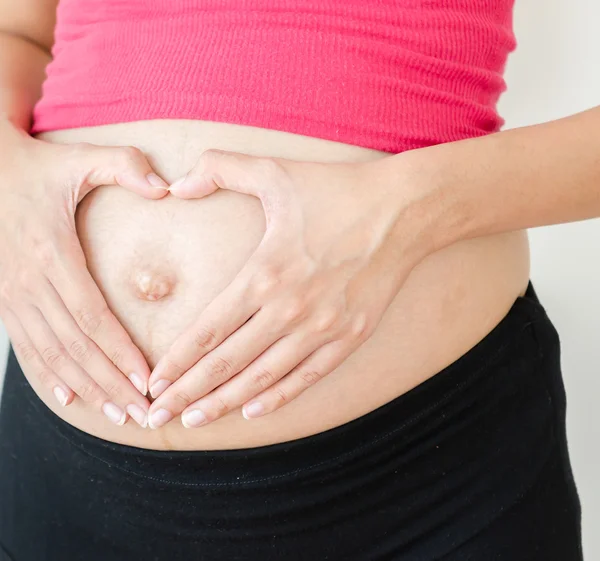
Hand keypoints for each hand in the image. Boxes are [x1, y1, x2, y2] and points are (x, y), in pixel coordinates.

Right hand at [0, 120, 168, 426]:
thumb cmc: (37, 168)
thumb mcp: (78, 159)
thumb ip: (124, 166)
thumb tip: (166, 187)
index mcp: (52, 253)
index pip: (92, 316)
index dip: (120, 352)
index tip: (148, 380)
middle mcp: (29, 282)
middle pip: (76, 346)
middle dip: (111, 383)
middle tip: (143, 414)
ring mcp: (11, 295)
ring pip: (52, 355)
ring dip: (86, 389)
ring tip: (119, 415)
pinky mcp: (3, 301)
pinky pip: (27, 347)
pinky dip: (49, 376)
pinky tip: (69, 400)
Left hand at [147, 149, 429, 428]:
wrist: (403, 211)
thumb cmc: (336, 190)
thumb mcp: (275, 171)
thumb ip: (220, 169)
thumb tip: (176, 185)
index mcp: (265, 273)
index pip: (209, 330)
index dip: (177, 361)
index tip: (153, 384)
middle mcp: (290, 309)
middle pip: (228, 362)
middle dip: (188, 393)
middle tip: (157, 416)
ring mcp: (322, 328)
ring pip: (263, 378)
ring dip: (225, 402)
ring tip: (195, 420)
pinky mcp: (350, 336)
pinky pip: (308, 377)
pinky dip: (278, 397)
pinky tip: (253, 411)